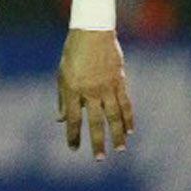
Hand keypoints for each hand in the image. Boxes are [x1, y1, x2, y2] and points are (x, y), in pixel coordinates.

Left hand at [57, 28, 134, 158]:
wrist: (92, 32)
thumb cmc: (73, 54)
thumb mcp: (62, 75)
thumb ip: (64, 99)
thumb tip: (61, 120)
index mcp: (73, 89)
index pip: (74, 118)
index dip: (73, 135)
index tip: (74, 149)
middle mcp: (91, 91)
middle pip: (96, 121)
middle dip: (97, 141)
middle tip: (99, 158)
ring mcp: (107, 86)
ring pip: (114, 115)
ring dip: (117, 134)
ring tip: (120, 149)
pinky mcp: (120, 81)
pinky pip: (125, 103)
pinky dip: (128, 117)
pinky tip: (130, 130)